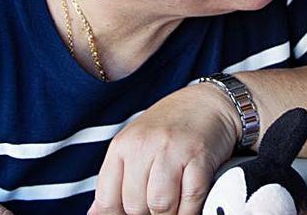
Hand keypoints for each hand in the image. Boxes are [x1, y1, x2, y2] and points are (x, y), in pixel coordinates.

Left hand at [91, 83, 240, 214]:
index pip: (107, 199)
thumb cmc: (173, 126)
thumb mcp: (137, 144)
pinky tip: (189, 206)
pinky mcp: (199, 158)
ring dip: (168, 214)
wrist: (209, 103)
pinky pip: (190, 200)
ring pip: (160, 206)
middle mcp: (144, 146)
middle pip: (134, 206)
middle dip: (146, 214)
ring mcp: (172, 151)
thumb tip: (97, 212)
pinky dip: (190, 211)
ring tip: (173, 207)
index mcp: (122, 145)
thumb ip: (118, 177)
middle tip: (155, 209)